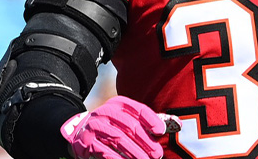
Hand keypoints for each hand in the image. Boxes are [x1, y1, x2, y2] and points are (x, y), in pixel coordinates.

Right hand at [61, 95, 178, 158]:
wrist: (79, 132)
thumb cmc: (112, 126)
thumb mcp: (128, 119)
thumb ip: (151, 121)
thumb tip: (178, 124)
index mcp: (119, 104)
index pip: (138, 109)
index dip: (151, 120)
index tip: (160, 132)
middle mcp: (106, 112)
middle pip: (130, 126)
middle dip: (145, 142)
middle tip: (157, 154)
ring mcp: (95, 126)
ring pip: (118, 139)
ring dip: (134, 152)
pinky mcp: (87, 142)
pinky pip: (104, 151)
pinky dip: (116, 158)